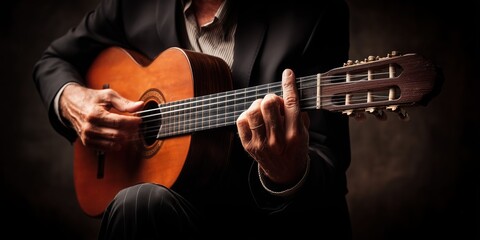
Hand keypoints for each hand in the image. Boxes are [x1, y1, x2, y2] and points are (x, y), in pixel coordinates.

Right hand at [60, 83, 143, 150]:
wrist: (71, 104)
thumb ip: (124, 103)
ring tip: (129, 131)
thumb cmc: (92, 99)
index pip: (118, 122)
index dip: (131, 122)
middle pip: (117, 135)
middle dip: (130, 131)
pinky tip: (120, 137)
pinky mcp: (87, 143)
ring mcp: (88, 137)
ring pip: (113, 143)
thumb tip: (140, 106)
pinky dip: (116, 144)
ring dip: (125, 139)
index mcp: (94, 114)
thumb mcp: (108, 96)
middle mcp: (90, 127)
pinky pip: (107, 148)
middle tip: (135, 126)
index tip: (139, 120)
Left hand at [236, 69, 309, 186]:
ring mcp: (261, 144)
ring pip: (253, 111)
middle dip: (271, 97)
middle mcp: (277, 140)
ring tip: (263, 110)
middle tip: (274, 102)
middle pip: (269, 105)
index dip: (289, 85)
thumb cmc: (295, 147)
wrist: (285, 172)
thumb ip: (298, 113)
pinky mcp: (248, 146)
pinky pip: (241, 121)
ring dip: (258, 105)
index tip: (287, 73)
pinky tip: (254, 119)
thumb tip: (288, 92)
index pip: (291, 103)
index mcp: (295, 134)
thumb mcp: (305, 132)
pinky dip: (247, 115)